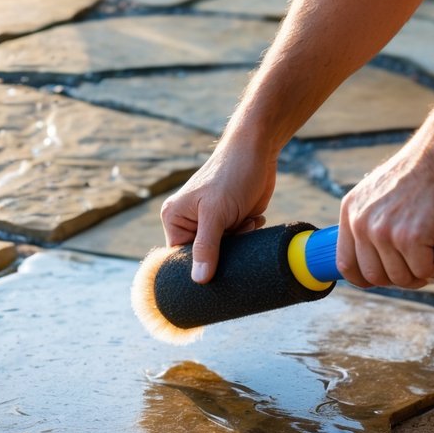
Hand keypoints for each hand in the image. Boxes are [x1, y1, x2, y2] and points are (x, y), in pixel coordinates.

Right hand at [161, 140, 276, 282]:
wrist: (259, 152)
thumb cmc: (232, 175)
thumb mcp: (216, 213)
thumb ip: (206, 247)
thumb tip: (198, 280)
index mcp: (174, 219)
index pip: (178, 259)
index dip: (197, 268)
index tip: (215, 272)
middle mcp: (189, 222)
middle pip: (204, 259)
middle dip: (224, 253)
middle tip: (235, 233)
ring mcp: (211, 224)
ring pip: (225, 253)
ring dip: (239, 242)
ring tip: (244, 220)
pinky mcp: (231, 222)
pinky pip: (239, 243)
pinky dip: (248, 234)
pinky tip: (252, 217)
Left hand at [336, 150, 433, 288]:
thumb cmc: (421, 170)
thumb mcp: (381, 190)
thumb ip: (373, 213)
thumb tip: (379, 250)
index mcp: (350, 211)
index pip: (346, 264)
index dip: (368, 279)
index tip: (389, 278)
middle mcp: (361, 223)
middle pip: (375, 276)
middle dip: (403, 278)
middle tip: (426, 267)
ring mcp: (383, 232)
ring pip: (402, 277)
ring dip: (426, 275)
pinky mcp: (409, 239)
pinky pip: (424, 271)